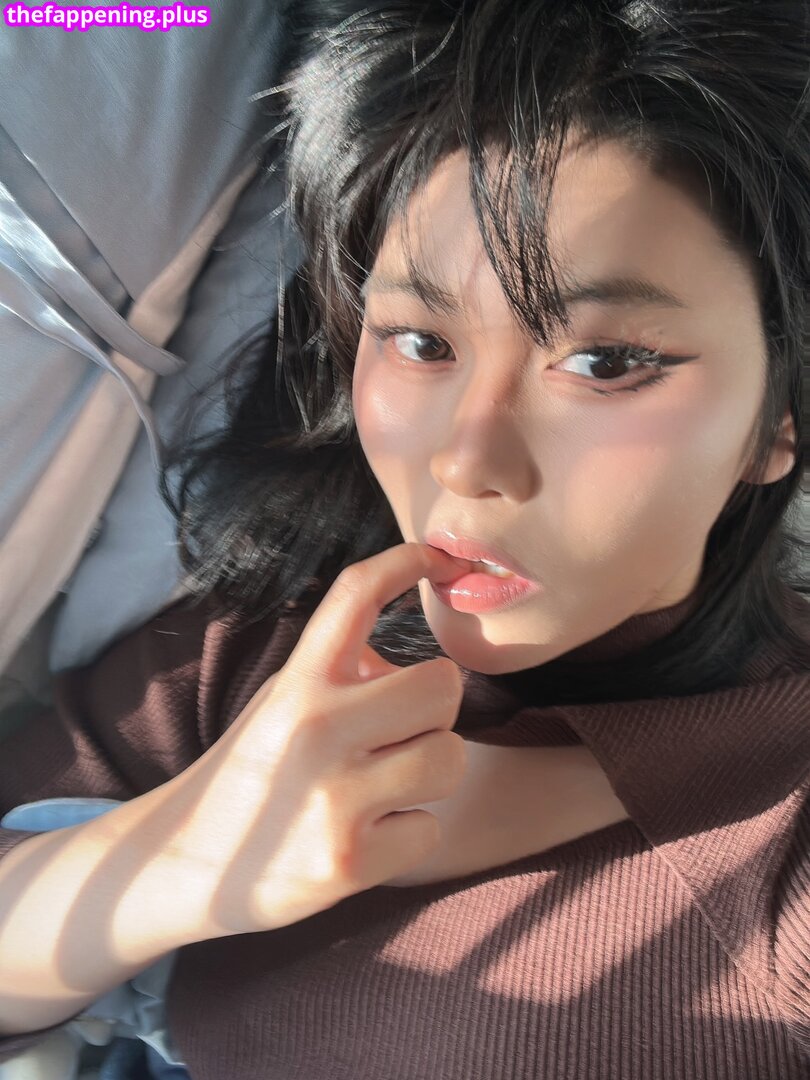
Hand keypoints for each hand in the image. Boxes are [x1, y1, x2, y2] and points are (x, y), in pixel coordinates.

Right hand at [155, 542, 473, 938]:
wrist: (186, 863)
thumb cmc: (250, 772)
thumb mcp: (281, 702)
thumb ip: (340, 676)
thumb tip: (414, 666)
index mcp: (297, 682)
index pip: (357, 595)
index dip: (405, 560)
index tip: (437, 557)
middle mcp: (315, 729)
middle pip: (442, 686)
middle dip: (436, 708)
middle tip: (404, 730)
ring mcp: (333, 798)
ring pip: (449, 759)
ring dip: (428, 773)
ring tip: (383, 787)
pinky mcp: (349, 861)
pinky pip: (429, 828)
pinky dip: (407, 834)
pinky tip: (366, 836)